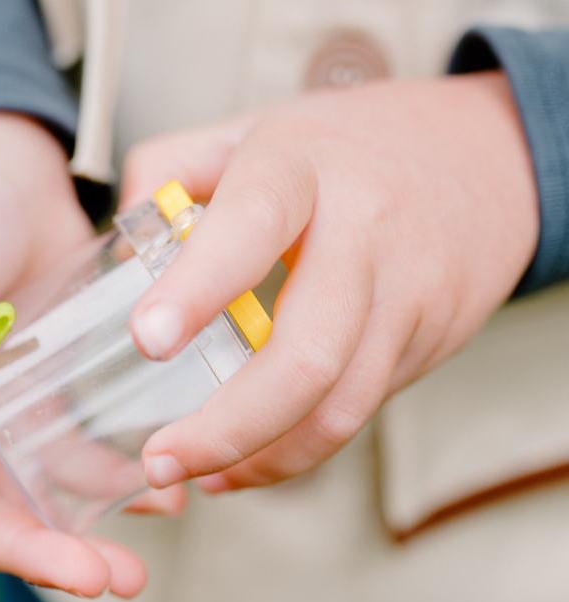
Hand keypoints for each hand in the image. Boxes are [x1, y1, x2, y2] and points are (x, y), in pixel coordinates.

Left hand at [120, 72, 539, 492]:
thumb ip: (170, 171)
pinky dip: (299, 448)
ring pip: (340, 404)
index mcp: (300, 168)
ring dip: (262, 458)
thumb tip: (118, 249)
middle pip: (306, 354)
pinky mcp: (432, 339)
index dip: (199, 287)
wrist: (483, 153)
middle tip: (159, 460)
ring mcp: (408, 293)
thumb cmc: (344, 146)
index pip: (251, 225)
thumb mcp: (251, 128)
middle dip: (227, 426)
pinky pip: (362, 408)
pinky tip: (251, 456)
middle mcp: (364, 231)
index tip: (148, 340)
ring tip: (196, 473)